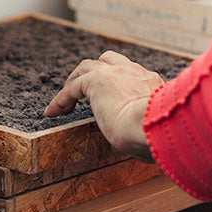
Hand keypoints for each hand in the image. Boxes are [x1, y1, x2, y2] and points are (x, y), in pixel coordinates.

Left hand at [44, 51, 163, 160]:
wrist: (152, 126)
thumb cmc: (158, 135)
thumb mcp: (154, 131)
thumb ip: (146, 133)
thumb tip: (144, 150)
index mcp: (151, 84)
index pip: (132, 76)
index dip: (117, 85)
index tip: (110, 101)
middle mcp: (135, 73)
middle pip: (109, 60)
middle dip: (95, 72)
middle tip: (83, 91)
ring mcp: (116, 72)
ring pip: (87, 67)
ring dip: (75, 81)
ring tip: (64, 101)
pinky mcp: (96, 80)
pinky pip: (72, 87)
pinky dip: (61, 98)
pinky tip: (52, 112)